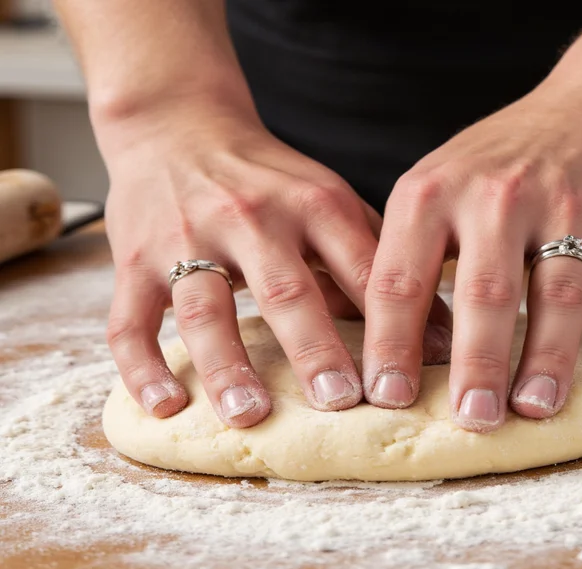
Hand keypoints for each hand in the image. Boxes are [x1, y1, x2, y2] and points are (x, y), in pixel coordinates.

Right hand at [100, 103, 451, 427]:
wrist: (179, 127)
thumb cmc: (269, 181)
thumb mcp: (329, 203)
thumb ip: (376, 263)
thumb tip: (440, 340)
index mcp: (313, 204)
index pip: (359, 267)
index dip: (387, 324)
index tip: (405, 382)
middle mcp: (251, 219)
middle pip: (284, 288)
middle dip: (313, 348)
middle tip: (339, 402)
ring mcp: (186, 239)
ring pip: (204, 309)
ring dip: (226, 365)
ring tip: (250, 415)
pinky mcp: (134, 262)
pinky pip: (128, 320)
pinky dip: (142, 366)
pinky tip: (165, 405)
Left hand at [363, 53, 581, 431]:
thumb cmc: (507, 155)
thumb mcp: (440, 181)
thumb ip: (413, 249)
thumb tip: (390, 345)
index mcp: (435, 193)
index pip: (400, 278)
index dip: (389, 343)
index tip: (385, 396)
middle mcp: (498, 196)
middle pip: (483, 294)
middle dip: (475, 365)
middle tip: (469, 420)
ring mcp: (569, 204)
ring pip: (560, 295)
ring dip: (549, 360)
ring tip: (535, 410)